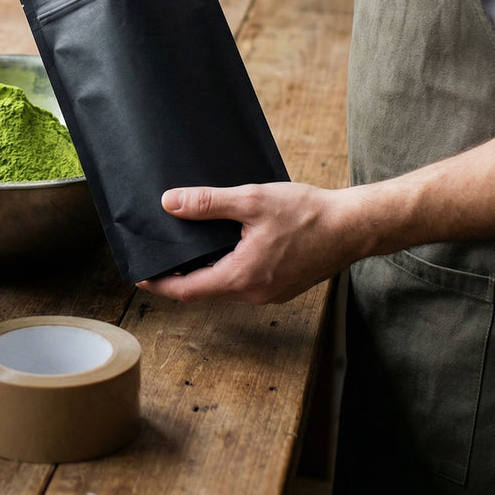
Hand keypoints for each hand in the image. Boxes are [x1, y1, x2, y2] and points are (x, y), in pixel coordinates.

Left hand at [137, 182, 358, 304]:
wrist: (355, 226)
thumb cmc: (308, 213)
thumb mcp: (252, 200)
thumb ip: (208, 203)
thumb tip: (170, 203)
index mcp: (242, 277)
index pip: (187, 290)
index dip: (160, 285)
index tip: (140, 276)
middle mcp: (255, 293)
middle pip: (204, 289)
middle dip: (180, 276)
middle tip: (160, 256)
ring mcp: (270, 293)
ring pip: (225, 285)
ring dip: (206, 270)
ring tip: (187, 248)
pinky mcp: (282, 286)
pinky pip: (244, 281)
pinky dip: (227, 268)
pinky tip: (224, 246)